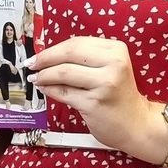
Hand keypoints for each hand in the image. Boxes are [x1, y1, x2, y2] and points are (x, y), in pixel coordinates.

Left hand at [27, 37, 156, 155]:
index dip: (54, 48)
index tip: (39, 54)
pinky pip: (64, 93)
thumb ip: (86, 59)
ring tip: (35, 78)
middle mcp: (113, 64)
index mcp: (116, 50)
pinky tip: (45, 89)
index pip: (77, 43)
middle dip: (45, 58)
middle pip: (69, 53)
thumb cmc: (119, 95)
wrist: (137, 124)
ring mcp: (104, 84)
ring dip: (44, 75)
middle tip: (30, 64)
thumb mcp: (110, 69)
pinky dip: (50, 90)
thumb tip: (48, 56)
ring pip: (63, 73)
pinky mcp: (94, 103)